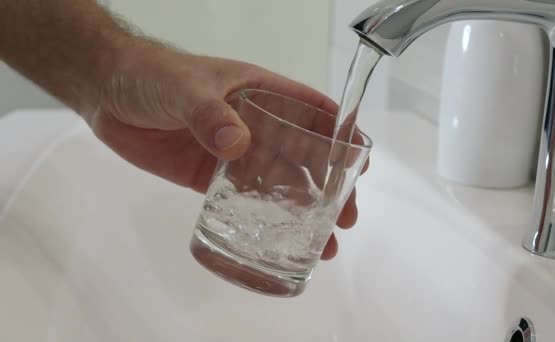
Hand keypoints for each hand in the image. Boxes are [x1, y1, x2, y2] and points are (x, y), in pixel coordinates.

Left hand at [83, 41, 364, 259]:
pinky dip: (264, 217)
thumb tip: (237, 145)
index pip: (314, 112)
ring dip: (302, 210)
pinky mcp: (210, 177)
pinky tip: (279, 238)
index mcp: (262, 94)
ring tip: (322, 242)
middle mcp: (257, 125)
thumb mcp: (186, 88)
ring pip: (279, 183)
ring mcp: (236, 153)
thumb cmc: (153, 75)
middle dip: (329, 186)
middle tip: (345, 217)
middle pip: (305, 156)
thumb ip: (210, 114)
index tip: (360, 164)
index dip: (341, 134)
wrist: (107, 92)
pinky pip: (244, 199)